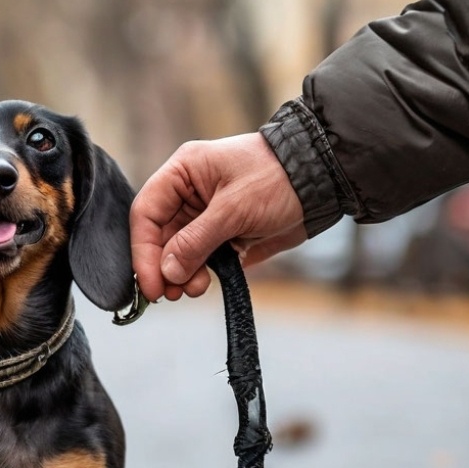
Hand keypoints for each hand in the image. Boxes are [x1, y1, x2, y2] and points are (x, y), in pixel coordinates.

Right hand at [130, 133, 305, 301]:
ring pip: (179, 251)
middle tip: (171, 294)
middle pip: (159, 236)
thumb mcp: (234, 208)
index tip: (151, 283)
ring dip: (182, 274)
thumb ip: (196, 241)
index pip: (146, 213)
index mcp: (182, 172)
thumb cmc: (278, 178)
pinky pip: (201, 258)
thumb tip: (167, 272)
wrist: (325, 180)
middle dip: (164, 267)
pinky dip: (200, 273)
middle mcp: (187, 193)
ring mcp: (205, 215)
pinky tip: (206, 284)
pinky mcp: (224, 233)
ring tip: (195, 290)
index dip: (143, 251)